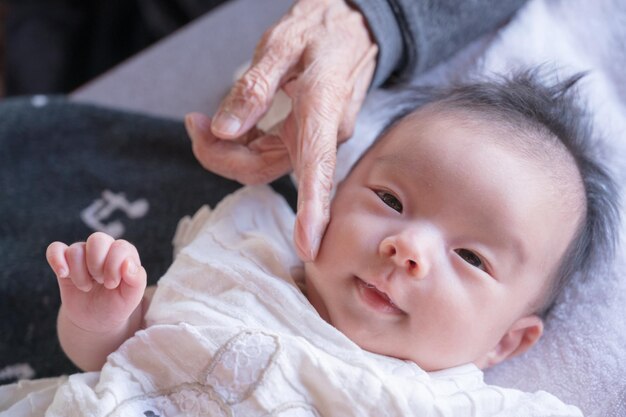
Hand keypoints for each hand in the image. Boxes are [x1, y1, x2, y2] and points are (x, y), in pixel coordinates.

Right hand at [46, 232, 146, 333]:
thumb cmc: (116, 305)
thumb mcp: (131, 298)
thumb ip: (137, 280)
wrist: (95, 319)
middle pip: (97, 239)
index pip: (119, 247)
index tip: (112, 284)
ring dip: (79, 273)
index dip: (113, 266)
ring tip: (86, 287)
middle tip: (100, 282)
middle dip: (96, 265)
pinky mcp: (65, 262)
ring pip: (76, 249)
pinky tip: (64, 274)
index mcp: (125, 254)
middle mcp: (105, 249)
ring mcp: (83, 254)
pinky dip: (57, 259)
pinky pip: (55, 249)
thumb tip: (128, 264)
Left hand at [186, 0, 376, 260]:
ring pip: (263, 164)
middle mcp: (323, 136)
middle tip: (193, 123)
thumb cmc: (321, 30)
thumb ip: (253, 88)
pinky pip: (268, 154)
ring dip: (227, 151)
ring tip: (201, 121)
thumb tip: (225, 131)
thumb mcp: (282, 44)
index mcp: (322, 109)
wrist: (352, 29)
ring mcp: (315, 142)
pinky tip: (229, 125)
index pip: (317, 167)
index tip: (308, 244)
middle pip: (266, 168)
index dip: (312, 208)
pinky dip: (241, 144)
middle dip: (222, 157)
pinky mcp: (307, 141)